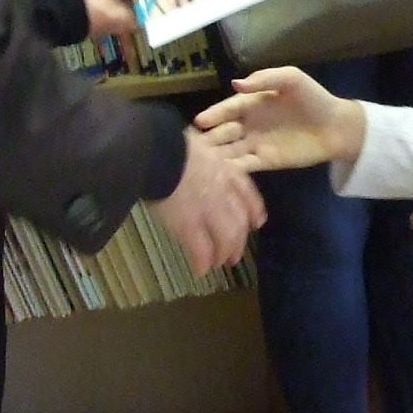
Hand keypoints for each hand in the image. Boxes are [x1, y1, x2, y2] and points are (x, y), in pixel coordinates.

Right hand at [150, 131, 265, 275]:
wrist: (156, 150)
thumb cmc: (168, 142)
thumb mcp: (195, 145)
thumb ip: (200, 160)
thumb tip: (191, 166)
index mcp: (224, 169)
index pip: (247, 192)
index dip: (253, 210)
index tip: (256, 222)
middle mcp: (223, 192)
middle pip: (239, 221)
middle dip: (238, 241)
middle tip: (234, 255)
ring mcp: (208, 210)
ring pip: (225, 238)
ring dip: (223, 254)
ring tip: (217, 263)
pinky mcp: (190, 225)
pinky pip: (201, 249)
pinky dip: (202, 262)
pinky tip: (199, 270)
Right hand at [195, 67, 364, 171]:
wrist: (336, 126)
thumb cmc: (314, 98)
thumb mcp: (292, 79)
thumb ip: (265, 79)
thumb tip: (235, 84)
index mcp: (253, 102)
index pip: (228, 109)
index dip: (214, 114)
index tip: (199, 122)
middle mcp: (250, 123)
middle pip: (224, 131)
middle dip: (209, 137)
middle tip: (191, 147)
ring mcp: (256, 143)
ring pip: (230, 149)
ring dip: (216, 155)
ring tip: (199, 164)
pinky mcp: (265, 161)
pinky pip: (244, 165)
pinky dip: (232, 169)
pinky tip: (219, 175)